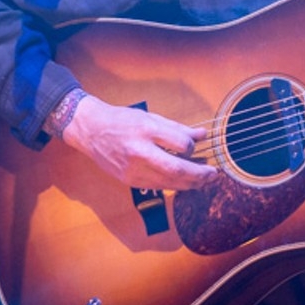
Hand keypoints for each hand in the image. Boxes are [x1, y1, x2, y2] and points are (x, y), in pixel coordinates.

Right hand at [61, 95, 218, 191]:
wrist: (91, 130)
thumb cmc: (122, 120)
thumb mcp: (151, 117)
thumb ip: (178, 128)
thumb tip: (202, 135)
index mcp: (147, 130)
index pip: (181, 144)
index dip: (193, 147)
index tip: (196, 146)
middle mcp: (140, 152)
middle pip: (176, 169)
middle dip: (199, 174)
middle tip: (213, 174)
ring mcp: (133, 169)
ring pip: (169, 183)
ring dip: (190, 184)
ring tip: (204, 180)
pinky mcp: (130, 181)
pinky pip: (158, 187)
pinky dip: (174, 185)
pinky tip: (183, 182)